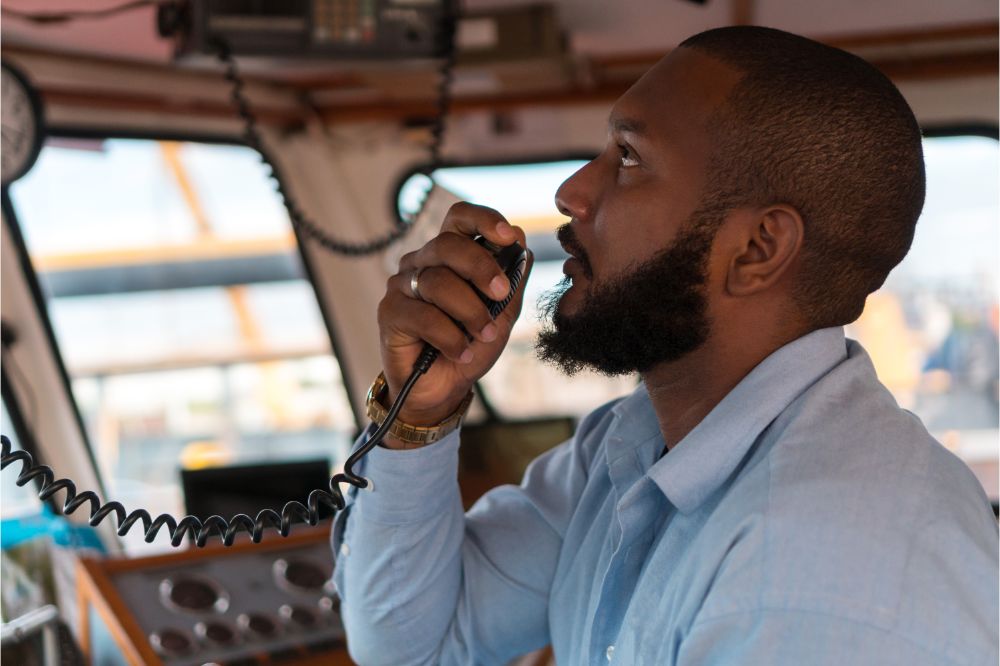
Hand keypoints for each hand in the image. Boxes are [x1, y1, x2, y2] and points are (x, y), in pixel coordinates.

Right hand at [377, 202, 532, 438]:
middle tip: (500, 295)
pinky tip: (461, 353)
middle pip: (448, 245)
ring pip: (438, 282)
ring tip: (485, 335)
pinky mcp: (389, 312)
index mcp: (449, 255)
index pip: (459, 218)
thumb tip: (521, 242)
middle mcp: (422, 263)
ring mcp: (402, 285)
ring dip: (470, 312)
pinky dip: (450, 337)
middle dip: (481, 268)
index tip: (508, 236)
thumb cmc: (470, 345)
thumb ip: (511, 280)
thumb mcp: (502, 314)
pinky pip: (423, 315)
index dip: (483, 218)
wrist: (444, 388)